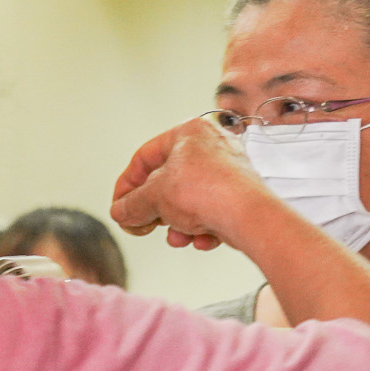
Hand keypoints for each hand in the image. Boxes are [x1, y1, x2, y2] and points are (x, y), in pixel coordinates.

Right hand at [112, 118, 276, 252]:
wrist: (249, 216)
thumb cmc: (209, 192)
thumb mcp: (155, 197)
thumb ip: (132, 205)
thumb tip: (121, 212)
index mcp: (189, 132)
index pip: (145, 156)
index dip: (127, 185)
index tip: (120, 206)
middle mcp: (212, 146)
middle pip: (169, 181)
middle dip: (155, 209)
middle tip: (143, 224)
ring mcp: (229, 171)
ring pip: (191, 201)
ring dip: (178, 223)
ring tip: (176, 237)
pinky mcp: (241, 196)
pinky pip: (212, 212)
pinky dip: (202, 228)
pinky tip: (199, 239)